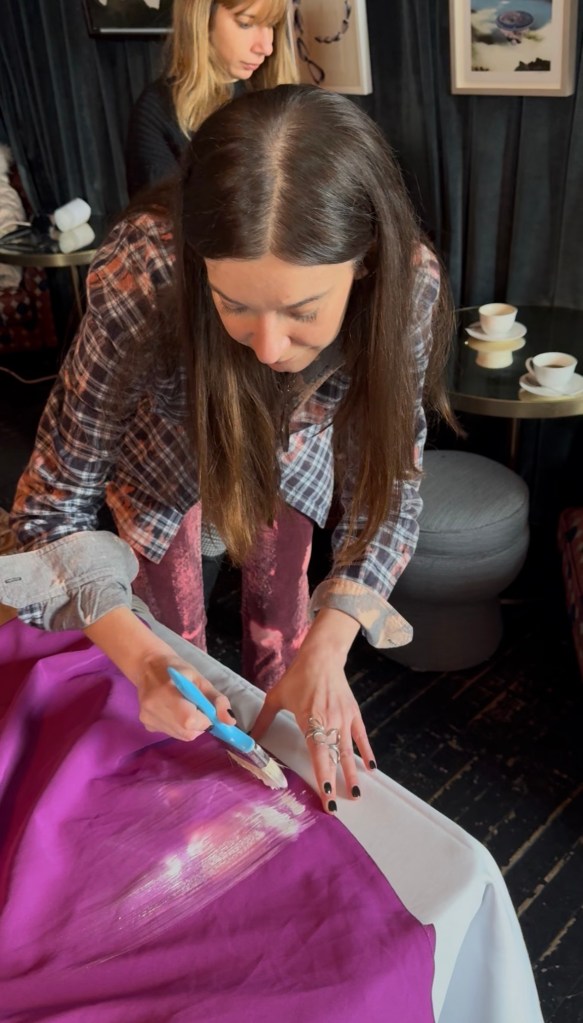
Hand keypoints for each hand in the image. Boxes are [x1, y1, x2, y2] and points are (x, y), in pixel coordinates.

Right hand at [84, 606, 233, 740]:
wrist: (148, 666)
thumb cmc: (178, 670)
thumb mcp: (201, 680)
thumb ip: (218, 700)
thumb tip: (230, 722)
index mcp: (167, 692)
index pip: (189, 720)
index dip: (204, 720)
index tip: (206, 709)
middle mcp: (154, 708)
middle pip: (187, 732)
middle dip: (199, 724)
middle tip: (196, 707)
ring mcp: (148, 718)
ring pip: (180, 735)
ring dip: (190, 726)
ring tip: (184, 707)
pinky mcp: (146, 725)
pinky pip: (171, 733)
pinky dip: (179, 726)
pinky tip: (174, 712)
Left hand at [251, 609, 375, 811]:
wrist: (321, 657)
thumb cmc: (297, 677)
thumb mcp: (276, 698)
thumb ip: (264, 720)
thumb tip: (250, 738)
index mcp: (311, 721)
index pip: (319, 756)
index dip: (323, 778)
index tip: (326, 798)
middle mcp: (330, 723)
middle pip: (334, 759)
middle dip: (336, 783)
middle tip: (338, 805)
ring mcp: (344, 719)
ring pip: (348, 752)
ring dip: (352, 773)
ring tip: (356, 794)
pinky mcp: (353, 713)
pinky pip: (360, 737)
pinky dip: (365, 752)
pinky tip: (370, 768)